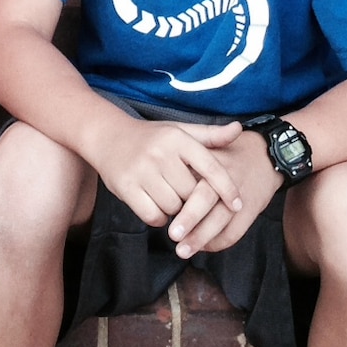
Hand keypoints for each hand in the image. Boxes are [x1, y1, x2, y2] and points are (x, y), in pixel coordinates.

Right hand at [89, 116, 243, 229]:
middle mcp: (160, 153)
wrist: (107, 136)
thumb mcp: (180, 131)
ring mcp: (141, 170)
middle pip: (192, 193)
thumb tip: (239, 130)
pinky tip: (155, 205)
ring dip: (174, 210)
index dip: (227, 189)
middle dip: (192, 200)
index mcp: (177, 138)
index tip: (238, 204)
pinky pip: (153, 216)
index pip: (210, 167)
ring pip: (173, 207)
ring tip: (168, 197)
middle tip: (184, 193)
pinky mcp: (125, 187)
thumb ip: (211, 135)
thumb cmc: (151, 137)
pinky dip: (158, 217)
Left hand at [169, 128, 280, 258]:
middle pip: (207, 198)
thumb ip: (182, 163)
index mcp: (210, 158)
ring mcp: (240, 193)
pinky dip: (218, 242)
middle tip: (173, 236)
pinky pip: (235, 230)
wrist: (264, 155)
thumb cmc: (224, 154)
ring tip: (183, 250)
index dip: (181, 200)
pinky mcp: (252, 207)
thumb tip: (158, 188)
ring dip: (201, 238)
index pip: (195, 180)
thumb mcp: (203, 147)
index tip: (166, 213)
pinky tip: (203, 246)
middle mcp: (226, 174)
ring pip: (221, 219)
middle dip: (190, 220)